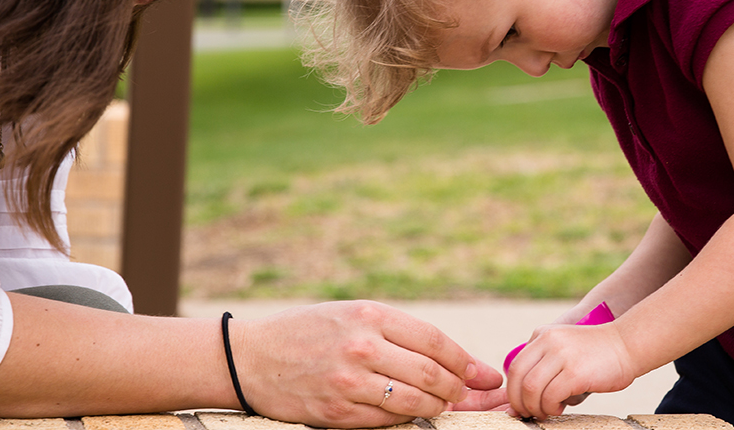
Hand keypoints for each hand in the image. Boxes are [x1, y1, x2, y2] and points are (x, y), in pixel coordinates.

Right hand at [232, 300, 502, 427]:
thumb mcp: (353, 315)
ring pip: (414, 403)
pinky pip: (387, 423)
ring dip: (436, 409)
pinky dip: (406, 421)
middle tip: (464, 395)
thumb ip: (402, 335)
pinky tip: (407, 414)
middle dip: (457, 389)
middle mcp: (361, 346)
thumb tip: (463, 363)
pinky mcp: (336, 413)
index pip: (435, 341)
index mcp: (369, 314)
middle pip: (431, 375)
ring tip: (438, 405)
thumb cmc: (310, 332)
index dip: (464, 362)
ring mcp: (348, 382)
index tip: (481, 374)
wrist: (251, 358)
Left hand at [504, 323, 635, 418]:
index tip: (519, 404)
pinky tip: (559, 408)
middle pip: (519, 378)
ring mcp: (561, 356)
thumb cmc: (597, 353)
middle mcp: (548, 342)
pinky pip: (550, 396)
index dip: (513, 390)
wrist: (628, 345)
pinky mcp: (575, 372)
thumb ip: (544, 363)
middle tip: (529, 413)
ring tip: (547, 412)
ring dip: (535, 407)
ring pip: (531, 388)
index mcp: (542, 335)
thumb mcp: (563, 346)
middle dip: (520, 402)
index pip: (515, 366)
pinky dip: (551, 407)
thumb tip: (521, 396)